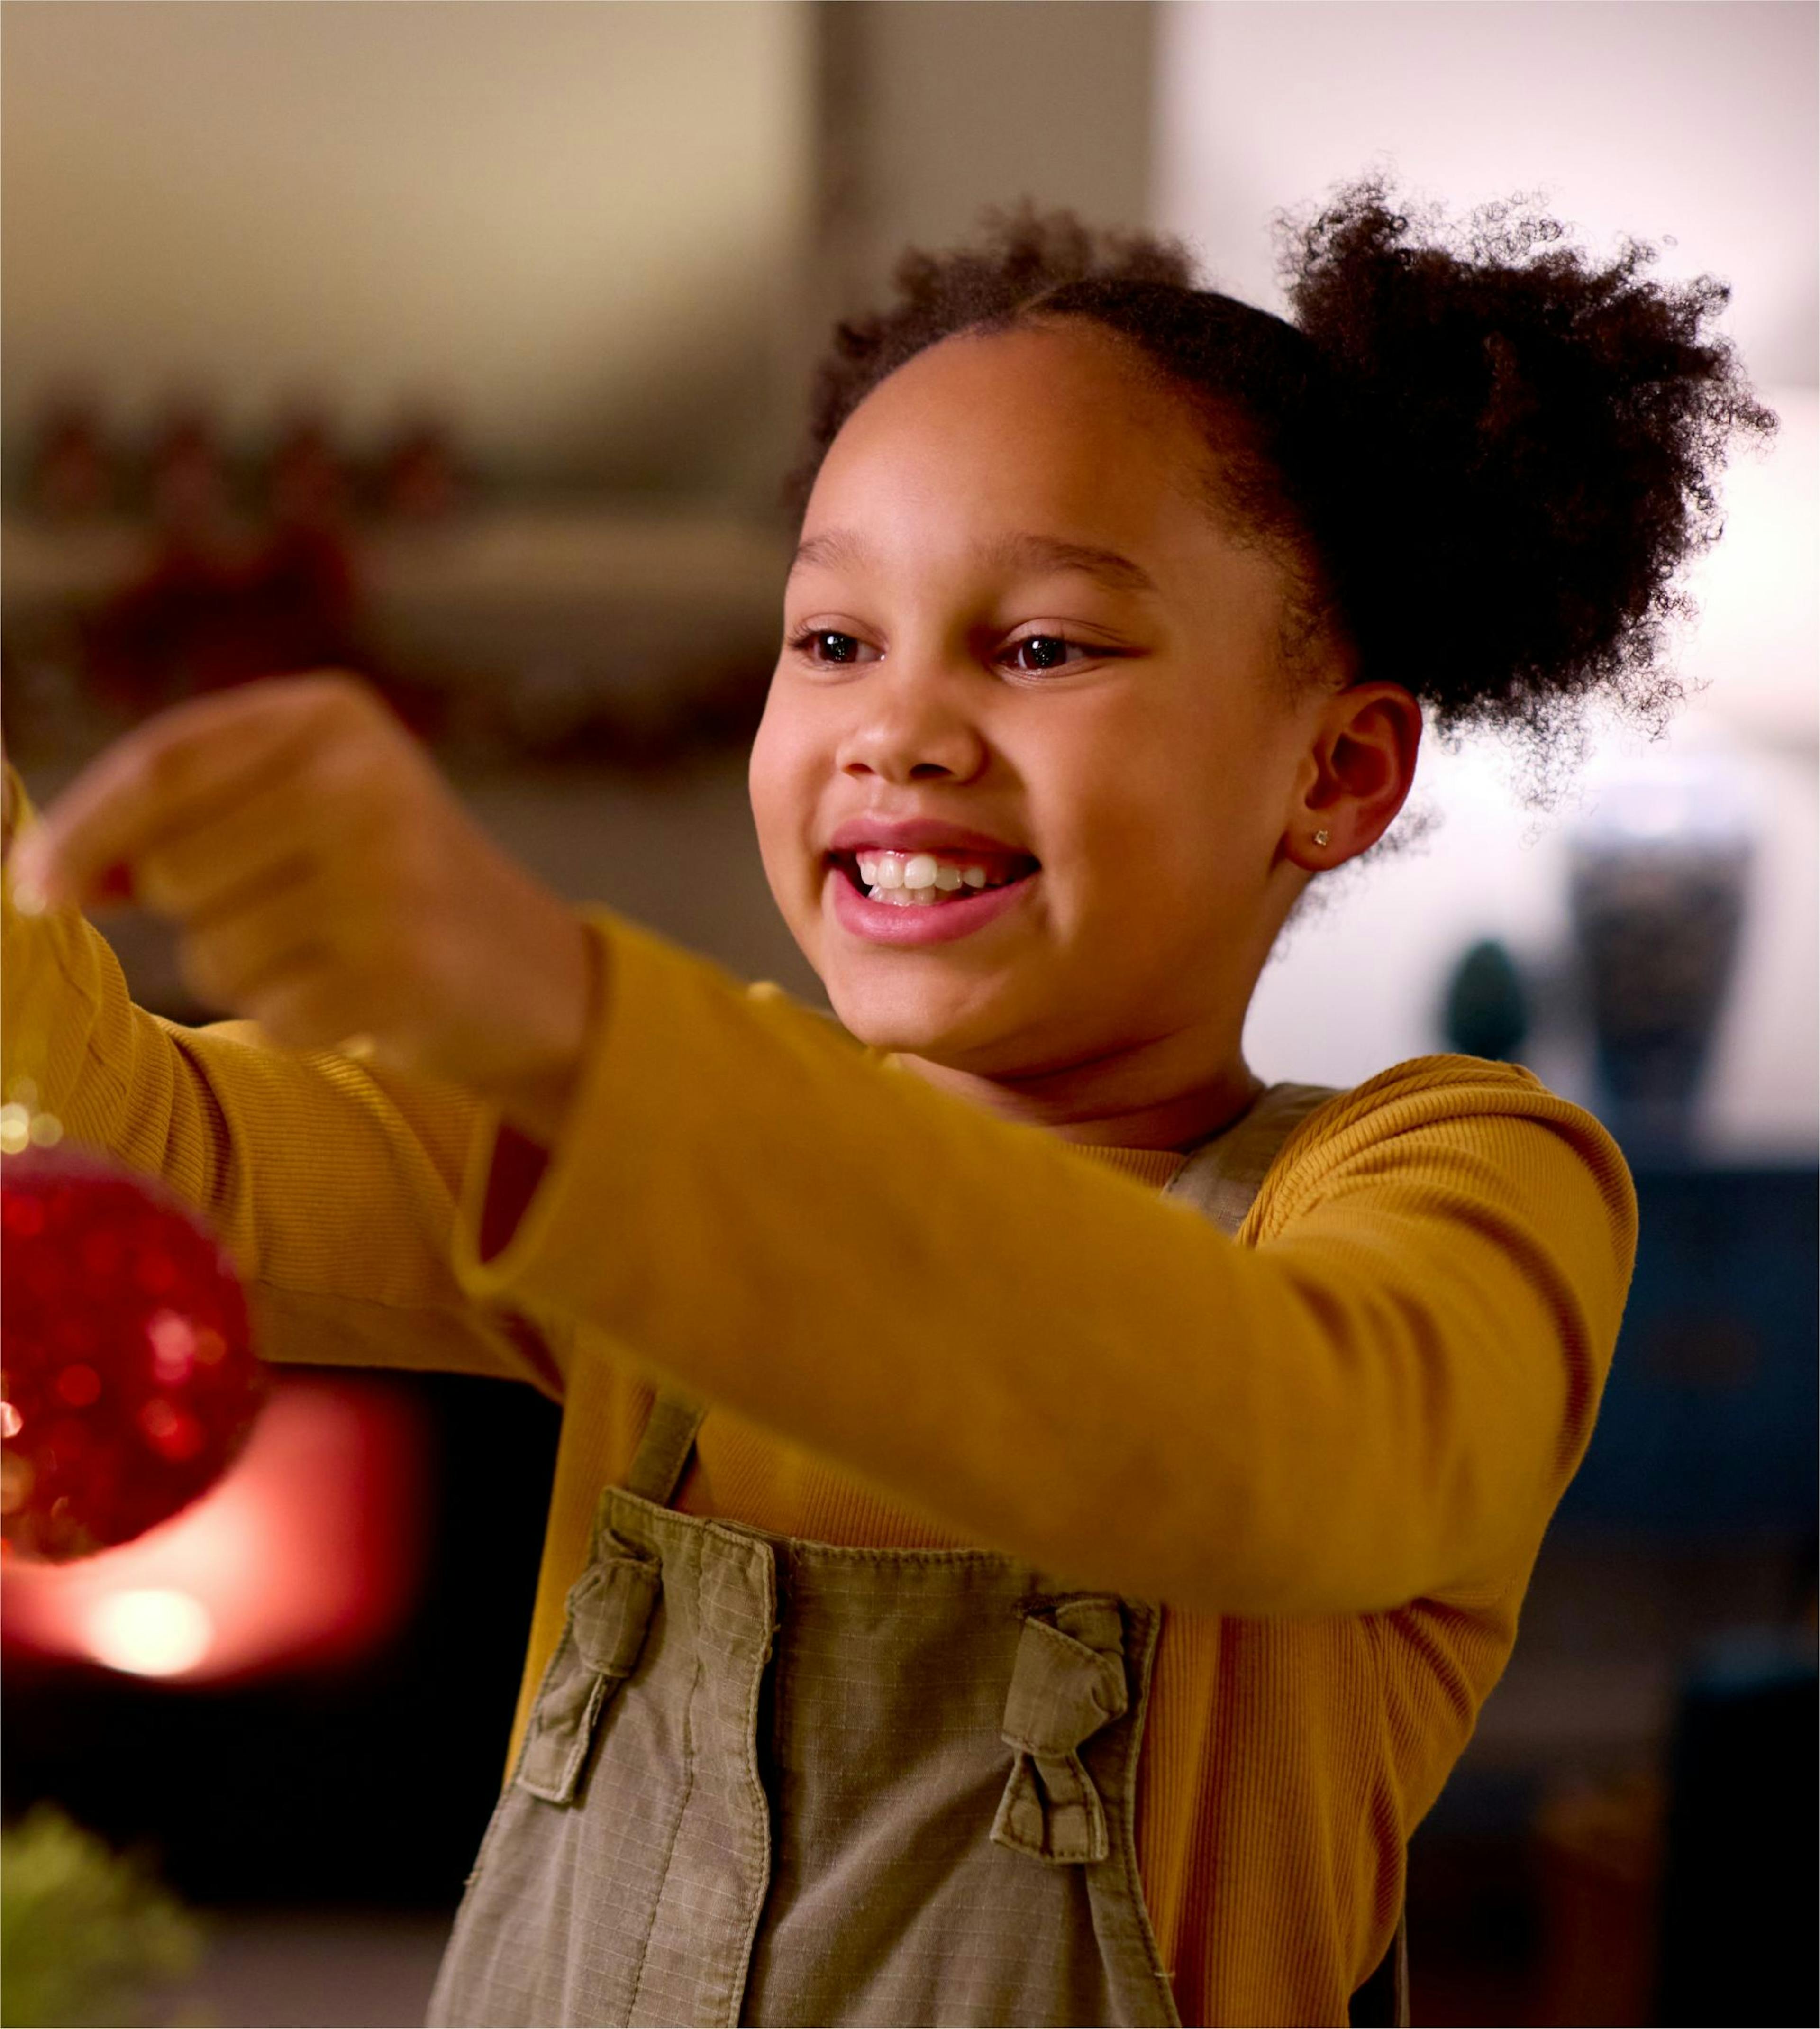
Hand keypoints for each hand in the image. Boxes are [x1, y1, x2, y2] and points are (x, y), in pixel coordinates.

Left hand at [8, 674, 597, 1145]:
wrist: (535, 974)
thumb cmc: (389, 886)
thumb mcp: (303, 808)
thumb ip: (187, 817)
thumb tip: (43, 873)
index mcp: (335, 718)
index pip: (164, 764)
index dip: (83, 832)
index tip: (32, 892)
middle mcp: (369, 783)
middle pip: (174, 866)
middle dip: (198, 910)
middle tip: (287, 911)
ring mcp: (394, 877)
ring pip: (212, 949)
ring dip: (248, 971)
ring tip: (329, 953)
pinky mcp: (408, 969)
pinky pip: (271, 1010)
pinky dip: (296, 1018)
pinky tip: (357, 995)